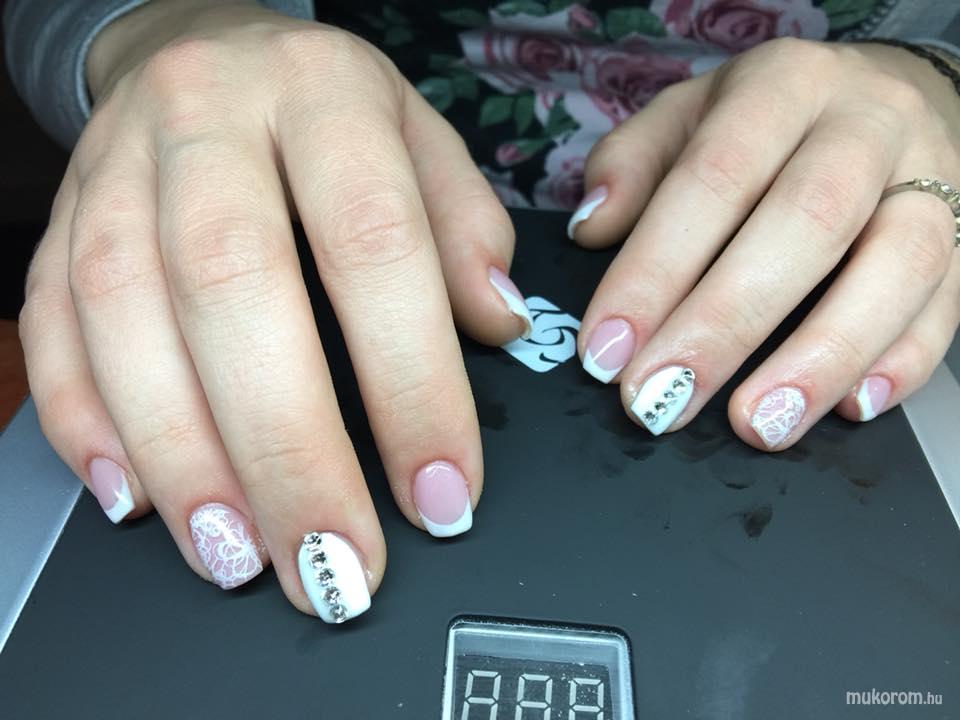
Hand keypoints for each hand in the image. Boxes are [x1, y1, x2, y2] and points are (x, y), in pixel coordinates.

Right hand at [19, 0, 531, 619]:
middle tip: (332, 560)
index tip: (441, 491)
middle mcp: (208, 119)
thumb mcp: (421, 138)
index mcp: (323, 94)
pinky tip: (136, 499)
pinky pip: (49, 323)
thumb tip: (496, 325)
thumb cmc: (326, 111)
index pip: (375, 243)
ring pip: (125, 314)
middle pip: (235, 288)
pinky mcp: (58, 220)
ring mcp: (115, 168)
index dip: (411, 381)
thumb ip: (463, 228)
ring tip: (237, 555)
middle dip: (286, 448)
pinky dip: (85, 422)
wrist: (200, 46)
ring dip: (182, 456)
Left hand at [569, 38, 959, 449]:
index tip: (607, 347)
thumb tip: (591, 229)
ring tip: (757, 426)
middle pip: (806, 223)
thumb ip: (631, 164)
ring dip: (821, 357)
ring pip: (898, 265)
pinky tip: (848, 408)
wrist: (887, 98)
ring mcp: (931, 180)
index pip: (713, 177)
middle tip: (664, 398)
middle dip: (726, 324)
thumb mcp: (687, 115)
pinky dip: (900, 363)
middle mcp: (865, 124)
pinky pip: (948, 303)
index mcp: (781, 87)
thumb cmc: (767, 123)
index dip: (655, 269)